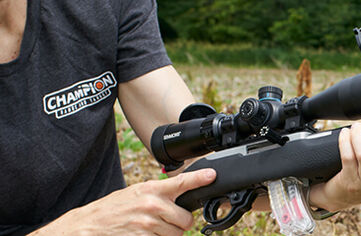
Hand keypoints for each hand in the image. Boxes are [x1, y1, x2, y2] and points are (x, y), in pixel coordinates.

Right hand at [31, 169, 216, 235]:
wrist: (90, 224)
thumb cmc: (114, 208)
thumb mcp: (137, 192)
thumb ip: (160, 193)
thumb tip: (183, 195)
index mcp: (151, 190)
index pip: (182, 183)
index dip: (200, 179)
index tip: (212, 175)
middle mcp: (152, 206)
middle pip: (186, 220)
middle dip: (179, 223)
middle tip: (166, 220)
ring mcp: (148, 225)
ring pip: (177, 234)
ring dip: (169, 234)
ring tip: (151, 227)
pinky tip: (146, 234)